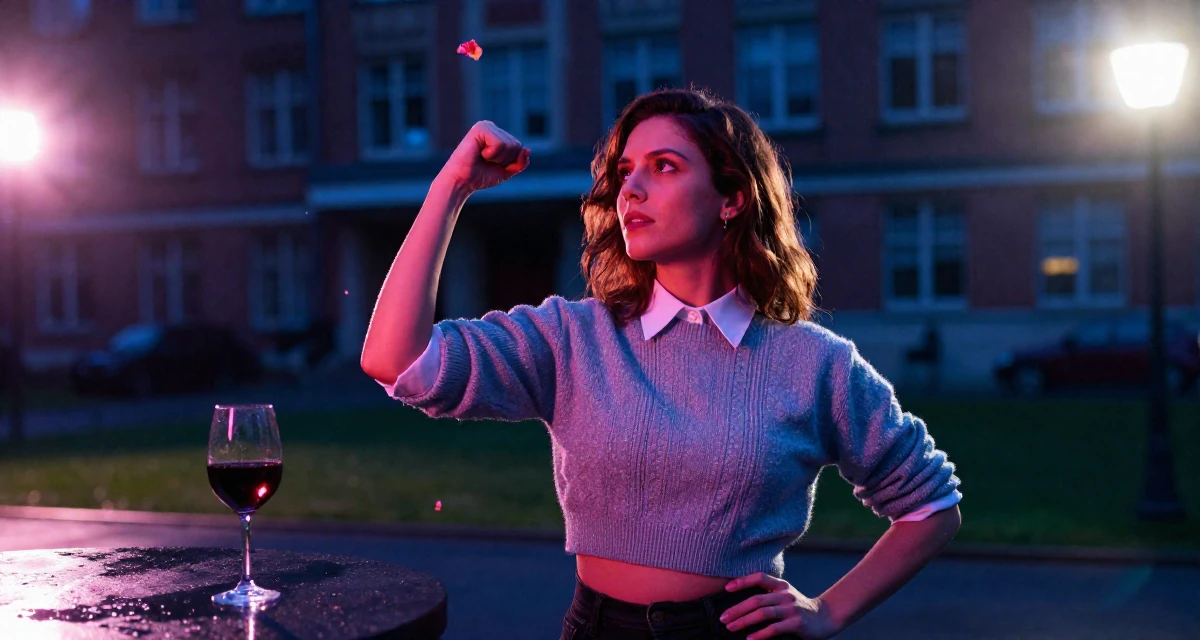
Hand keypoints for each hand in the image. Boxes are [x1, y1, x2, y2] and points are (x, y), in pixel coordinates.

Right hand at [435, 120, 530, 194]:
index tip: (491, 164)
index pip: (519, 148)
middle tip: (486, 161)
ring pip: (509, 145)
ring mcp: (486, 126)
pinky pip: (500, 144)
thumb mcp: (506, 171)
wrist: (462, 181)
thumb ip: (520, 162)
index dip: (509, 162)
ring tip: (482, 157)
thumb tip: (527, 149)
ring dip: (497, 158)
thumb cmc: (481, 176)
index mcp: (498, 134)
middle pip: (516, 145)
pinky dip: (491, 154)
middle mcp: (492, 127)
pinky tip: (479, 153)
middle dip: (504, 160)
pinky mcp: (480, 128)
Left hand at [720, 573, 840, 639]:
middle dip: (737, 609)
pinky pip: (774, 628)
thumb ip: (769, 595)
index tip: (727, 588)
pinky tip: (749, 639)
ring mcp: (791, 608)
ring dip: (744, 621)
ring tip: (731, 627)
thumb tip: (742, 604)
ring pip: (763, 613)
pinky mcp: (796, 623)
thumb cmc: (799, 608)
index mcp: (781, 585)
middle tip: (723, 618)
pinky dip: (760, 634)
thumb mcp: (785, 595)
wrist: (826, 617)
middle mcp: (785, 594)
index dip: (742, 581)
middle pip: (756, 599)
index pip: (759, 577)